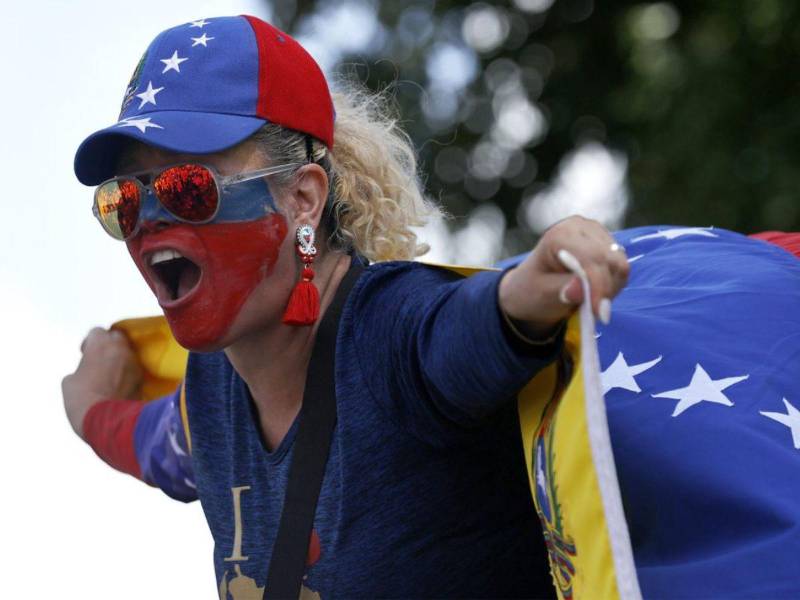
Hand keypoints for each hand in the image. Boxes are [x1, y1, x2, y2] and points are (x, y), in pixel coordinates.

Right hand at [62, 328, 142, 438]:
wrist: (106, 420)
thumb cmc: (82, 399)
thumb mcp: (70, 381)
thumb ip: (81, 367)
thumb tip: (87, 371)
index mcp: (100, 345)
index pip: (97, 331)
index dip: (89, 342)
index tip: (85, 354)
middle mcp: (121, 349)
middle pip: (117, 337)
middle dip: (109, 345)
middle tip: (99, 359)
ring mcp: (135, 363)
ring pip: (129, 352)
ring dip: (120, 359)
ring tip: (110, 373)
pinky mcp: (143, 379)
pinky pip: (135, 369)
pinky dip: (128, 372)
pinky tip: (120, 385)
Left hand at [498, 216, 628, 337]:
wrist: (532, 287)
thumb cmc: (533, 290)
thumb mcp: (542, 294)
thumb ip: (562, 289)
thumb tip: (580, 288)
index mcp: (560, 234)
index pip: (591, 257)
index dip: (598, 286)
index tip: (600, 313)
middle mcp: (581, 228)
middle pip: (611, 260)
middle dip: (605, 290)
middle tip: (596, 313)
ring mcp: (596, 234)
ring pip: (620, 265)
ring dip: (610, 288)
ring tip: (590, 303)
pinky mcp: (606, 245)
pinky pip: (620, 268)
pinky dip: (612, 285)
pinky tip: (595, 293)